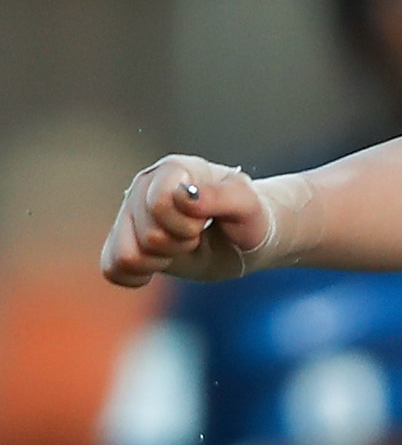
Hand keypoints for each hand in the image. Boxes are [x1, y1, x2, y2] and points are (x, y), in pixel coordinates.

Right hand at [102, 156, 279, 287]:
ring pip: (127, 254)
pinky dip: (140, 275)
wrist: (243, 238)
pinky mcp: (123, 240)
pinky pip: (112, 267)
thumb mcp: (247, 206)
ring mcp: (129, 213)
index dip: (188, 225)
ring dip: (162, 259)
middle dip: (180, 243)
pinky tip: (162, 262)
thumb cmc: (246, 219)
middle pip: (148, 234)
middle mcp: (143, 186)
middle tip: (198, 235)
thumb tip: (185, 197)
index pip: (159, 205)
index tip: (206, 222)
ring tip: (181, 245)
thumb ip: (221, 197)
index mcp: (172, 170)